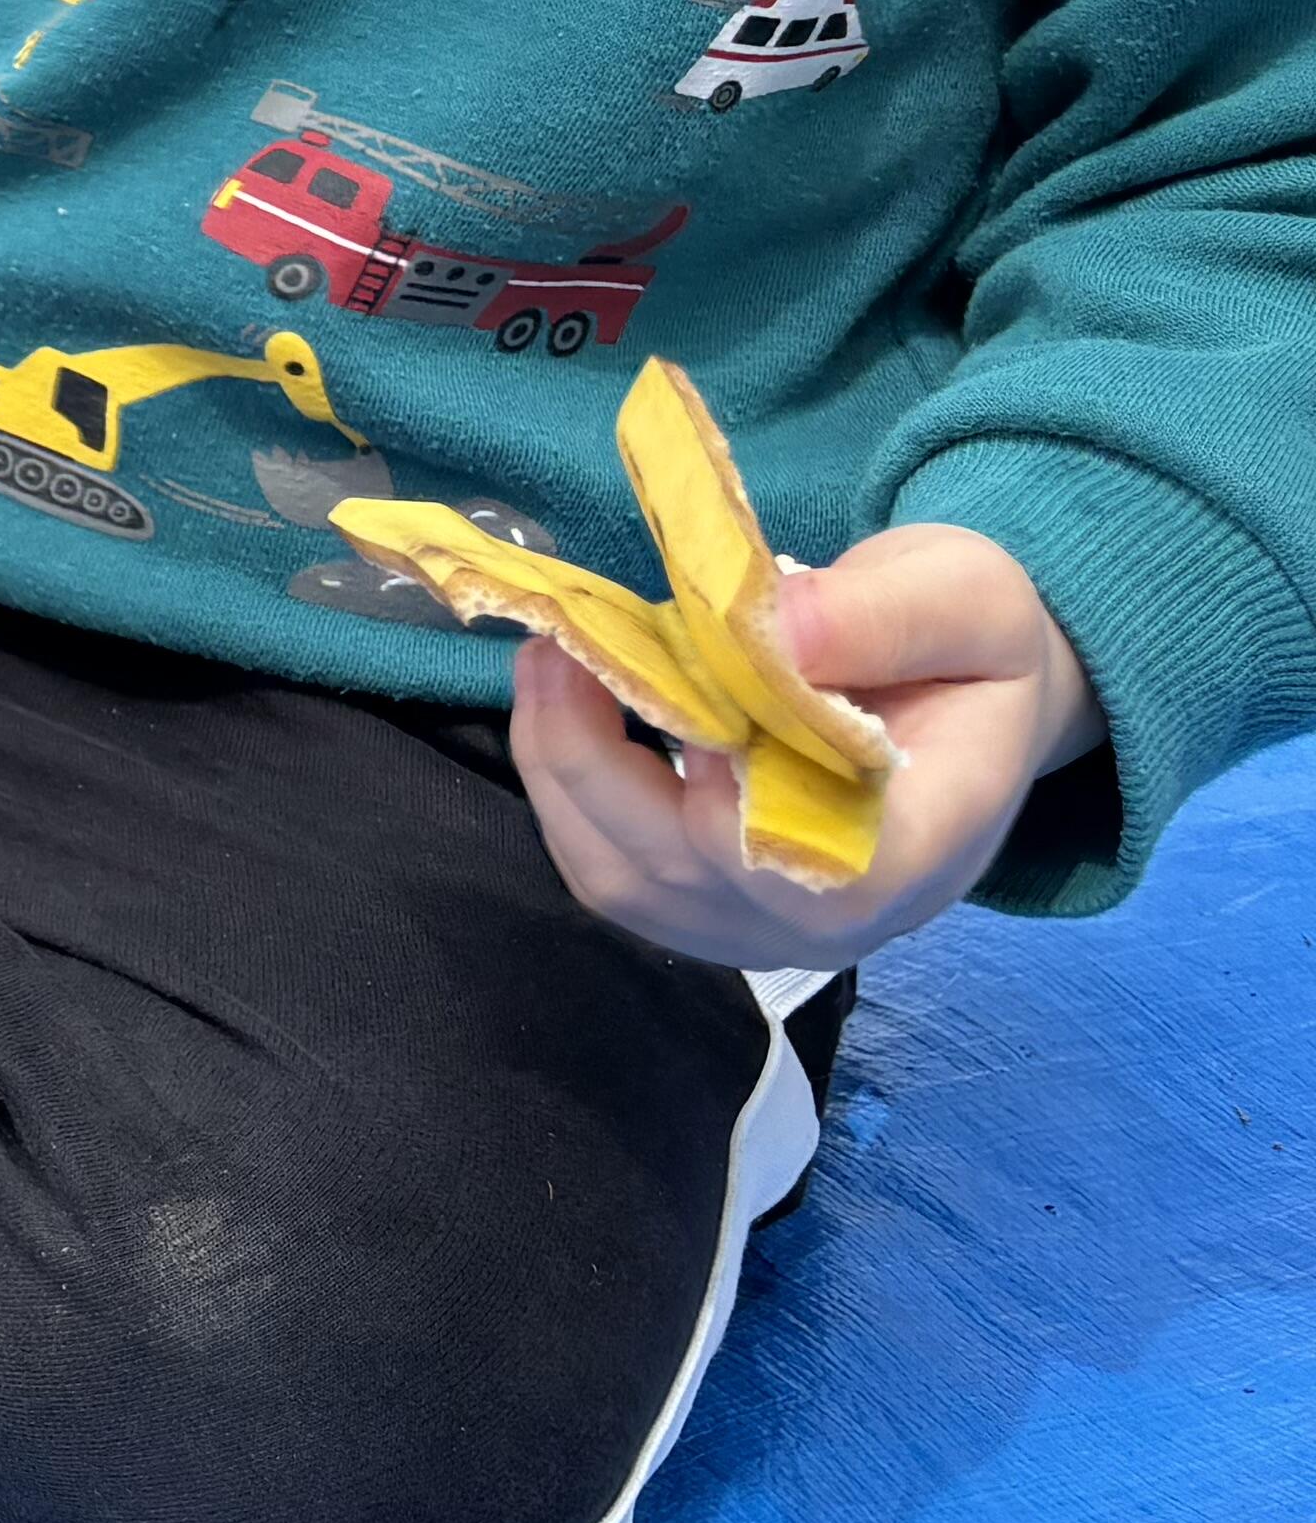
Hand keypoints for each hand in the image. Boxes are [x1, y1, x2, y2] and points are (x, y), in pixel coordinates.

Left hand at [510, 521, 1103, 966]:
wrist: (970, 696)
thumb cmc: (973, 645)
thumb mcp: (964, 594)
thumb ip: (879, 616)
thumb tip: (770, 633)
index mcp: (919, 849)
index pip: (797, 868)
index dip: (712, 786)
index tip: (673, 680)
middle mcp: (840, 916)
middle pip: (681, 872)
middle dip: (590, 753)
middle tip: (555, 643)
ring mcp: (769, 928)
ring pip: (624, 882)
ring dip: (562, 770)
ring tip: (548, 662)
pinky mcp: (715, 910)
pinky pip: (613, 874)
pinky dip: (568, 792)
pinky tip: (568, 711)